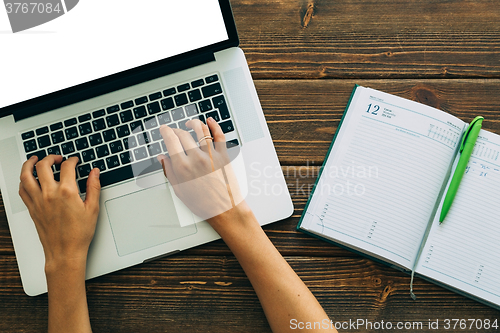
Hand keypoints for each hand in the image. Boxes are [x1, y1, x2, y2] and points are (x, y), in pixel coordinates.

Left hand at [18, 155, 100, 270]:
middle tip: (57, 158)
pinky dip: (23, 180)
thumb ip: (94, 187)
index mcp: (66, 192)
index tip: (75, 161)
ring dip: (30, 164)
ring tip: (35, 160)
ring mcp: (38, 201)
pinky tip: (28, 178)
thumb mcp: (93, 208)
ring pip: (26, 175)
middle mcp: (49, 194)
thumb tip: (95, 173)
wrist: (65, 252)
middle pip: (44, 165)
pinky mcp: (32, 208)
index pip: (67, 167)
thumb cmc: (79, 234)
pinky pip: (22, 189)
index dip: (72, 160)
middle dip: (51, 157)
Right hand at [157, 118, 243, 223]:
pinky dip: (214, 125)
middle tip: (174, 130)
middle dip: (176, 129)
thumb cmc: (203, 204)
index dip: (165, 131)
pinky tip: (209, 121)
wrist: (225, 210)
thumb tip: (162, 158)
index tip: (164, 129)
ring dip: (193, 123)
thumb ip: (169, 172)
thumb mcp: (180, 190)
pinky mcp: (224, 155)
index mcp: (183, 167)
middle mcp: (196, 158)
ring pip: (201, 130)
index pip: (171, 140)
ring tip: (190, 124)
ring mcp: (211, 155)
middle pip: (183, 134)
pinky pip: (219, 135)